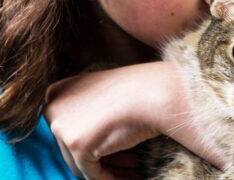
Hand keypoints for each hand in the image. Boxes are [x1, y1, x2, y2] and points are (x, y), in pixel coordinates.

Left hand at [44, 62, 178, 179]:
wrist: (154, 91)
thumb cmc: (138, 90)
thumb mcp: (103, 95)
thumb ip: (88, 112)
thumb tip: (90, 141)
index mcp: (57, 91)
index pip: (69, 128)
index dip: (95, 141)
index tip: (117, 148)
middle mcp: (53, 106)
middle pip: (70, 148)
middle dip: (103, 157)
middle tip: (132, 162)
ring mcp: (62, 126)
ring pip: (79, 163)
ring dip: (108, 168)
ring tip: (134, 170)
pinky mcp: (77, 144)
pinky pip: (92, 173)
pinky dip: (112, 178)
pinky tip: (134, 175)